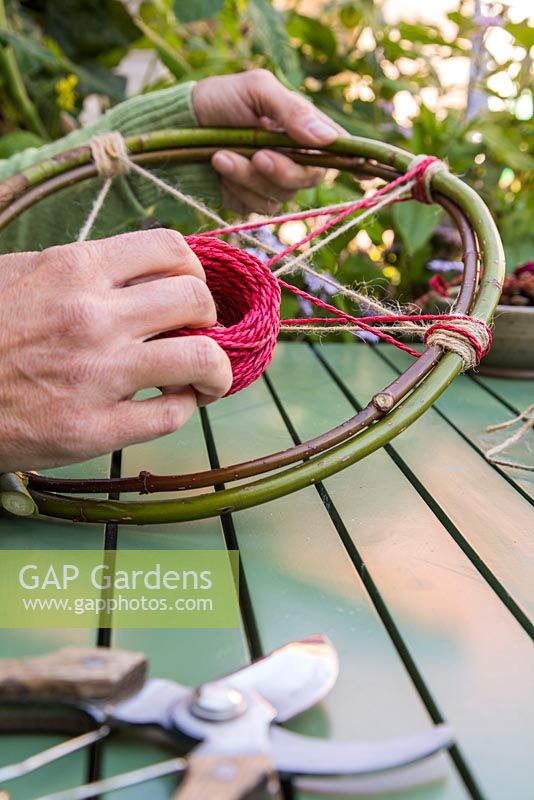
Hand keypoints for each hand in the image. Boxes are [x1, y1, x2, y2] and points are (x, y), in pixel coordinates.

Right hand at [0, 230, 231, 470]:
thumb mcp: (19, 274)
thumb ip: (81, 269)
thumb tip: (141, 271)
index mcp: (74, 268)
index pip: (171, 250)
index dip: (193, 271)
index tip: (189, 290)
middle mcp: (94, 317)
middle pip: (197, 301)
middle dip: (210, 316)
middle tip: (199, 332)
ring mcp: (99, 375)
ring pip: (204, 359)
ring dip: (217, 369)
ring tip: (207, 376)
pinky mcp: (95, 429)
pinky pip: (173, 415)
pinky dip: (185, 408)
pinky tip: (172, 403)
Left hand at [192, 69, 345, 213]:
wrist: (178, 124)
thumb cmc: (220, 99)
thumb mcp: (257, 91)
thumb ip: (293, 112)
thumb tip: (328, 140)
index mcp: (302, 130)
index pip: (338, 150)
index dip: (358, 163)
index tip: (371, 174)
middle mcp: (293, 159)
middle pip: (308, 181)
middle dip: (281, 171)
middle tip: (258, 154)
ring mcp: (271, 183)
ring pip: (279, 198)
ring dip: (248, 177)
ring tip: (220, 154)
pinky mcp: (249, 201)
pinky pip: (255, 208)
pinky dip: (236, 189)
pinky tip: (219, 167)